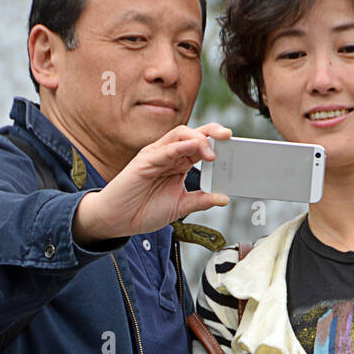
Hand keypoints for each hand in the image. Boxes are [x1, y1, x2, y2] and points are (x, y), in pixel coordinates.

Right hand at [72, 123, 231, 243]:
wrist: (118, 220)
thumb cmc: (144, 210)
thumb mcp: (180, 206)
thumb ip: (201, 200)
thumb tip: (224, 198)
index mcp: (178, 163)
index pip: (200, 146)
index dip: (217, 143)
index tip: (234, 147)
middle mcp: (168, 155)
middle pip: (193, 135)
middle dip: (212, 133)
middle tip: (229, 137)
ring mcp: (155, 156)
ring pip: (180, 136)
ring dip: (199, 139)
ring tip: (213, 150)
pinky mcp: (144, 162)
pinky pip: (164, 150)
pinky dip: (180, 147)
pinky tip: (194, 148)